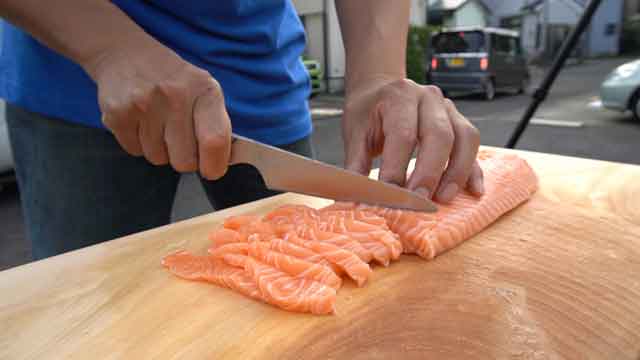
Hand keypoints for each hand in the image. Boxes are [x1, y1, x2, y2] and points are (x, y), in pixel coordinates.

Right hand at [86, 43, 231, 179]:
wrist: (125, 54)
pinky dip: (139, 144)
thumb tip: (223, 162)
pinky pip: (135, 151)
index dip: (214, 165)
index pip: (215, 141)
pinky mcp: (117, 114)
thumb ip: (217, 125)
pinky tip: (141, 122)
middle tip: (179, 138)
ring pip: (158, 159)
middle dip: (184, 158)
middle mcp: (175, 95)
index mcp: (204, 90)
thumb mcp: (204, 91)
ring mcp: (144, 104)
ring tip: (157, 124)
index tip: (211, 169)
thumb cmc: (174, 80)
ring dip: (160, 149)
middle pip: (185, 161)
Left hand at [342, 78, 483, 202]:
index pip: (402, 135)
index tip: (390, 196)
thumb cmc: (368, 113)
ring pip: (464, 139)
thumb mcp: (355, 134)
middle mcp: (428, 98)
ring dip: (457, 172)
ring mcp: (448, 108)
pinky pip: (473, 146)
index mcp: (399, 96)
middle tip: (419, 201)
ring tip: (443, 198)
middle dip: (430, 173)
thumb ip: (356, 166)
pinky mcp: (460, 122)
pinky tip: (474, 191)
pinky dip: (474, 170)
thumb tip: (357, 199)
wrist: (380, 90)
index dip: (397, 168)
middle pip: (439, 135)